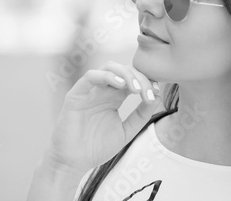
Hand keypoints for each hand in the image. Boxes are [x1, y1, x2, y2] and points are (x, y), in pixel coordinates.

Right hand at [46, 61, 161, 172]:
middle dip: (139, 77)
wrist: (73, 162)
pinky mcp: (76, 94)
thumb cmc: (96, 147)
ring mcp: (89, 91)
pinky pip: (90, 77)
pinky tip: (120, 85)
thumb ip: (140, 115)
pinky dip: (106, 76)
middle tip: (148, 91)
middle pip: (123, 71)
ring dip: (125, 74)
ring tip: (136, 88)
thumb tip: (157, 97)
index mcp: (114, 97)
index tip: (156, 92)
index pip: (132, 79)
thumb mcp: (126, 131)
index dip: (146, 81)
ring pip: (108, 68)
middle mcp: (102, 90)